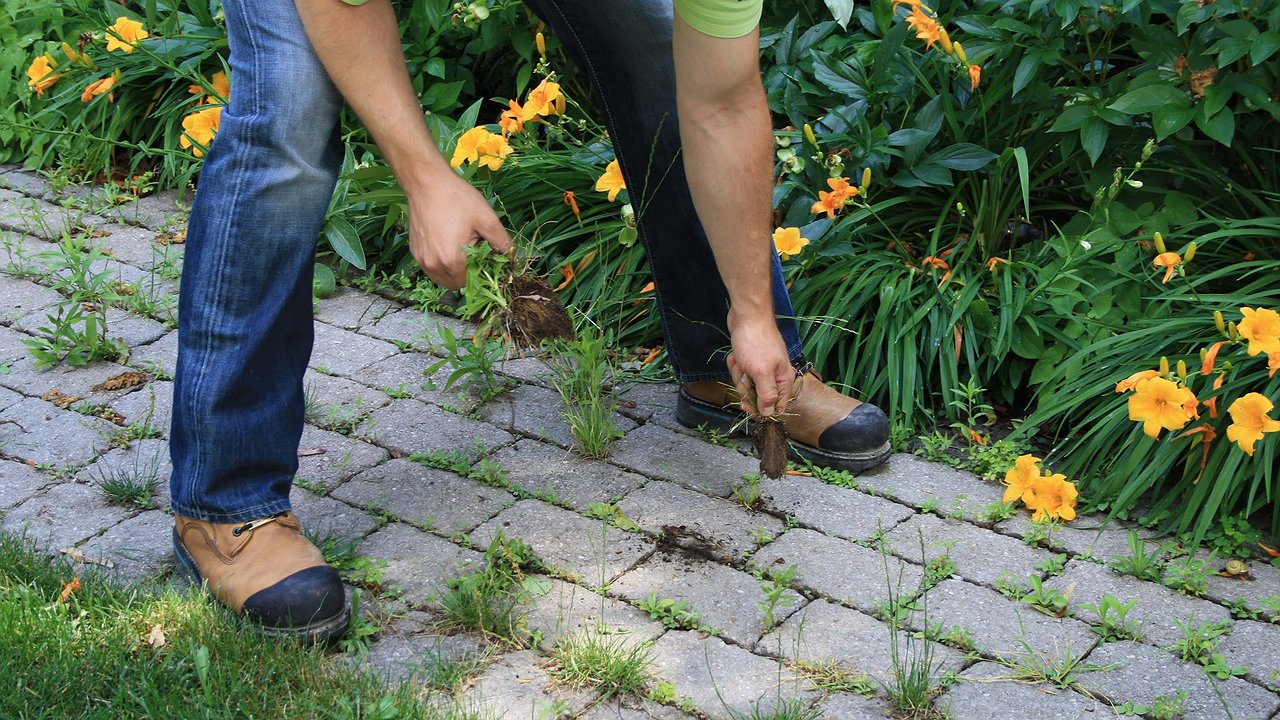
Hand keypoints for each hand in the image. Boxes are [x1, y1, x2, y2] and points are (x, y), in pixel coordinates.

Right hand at [406, 171, 512, 289]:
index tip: (487, 258)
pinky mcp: (414, 252)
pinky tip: (447, 244)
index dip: (483, 274)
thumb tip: (513, 259)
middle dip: (469, 273)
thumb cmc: (457, 198)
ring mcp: (422, 260)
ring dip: (454, 271)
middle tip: (474, 250)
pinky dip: (442, 264)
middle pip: (457, 285)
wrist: (426, 182)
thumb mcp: (487, 219)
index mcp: (453, 261)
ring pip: (443, 279)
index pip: (473, 283)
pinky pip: (432, 268)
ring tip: (460, 247)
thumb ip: (502, 243)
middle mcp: (434, 266)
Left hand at [725, 309, 794, 417]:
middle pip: (757, 395)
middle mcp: (774, 374)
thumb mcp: (762, 373)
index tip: (748, 407)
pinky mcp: (749, 359)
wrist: (746, 315)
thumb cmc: (756, 342)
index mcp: (783, 379)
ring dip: (739, 372)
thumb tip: (770, 413)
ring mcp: (761, 366)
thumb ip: (767, 395)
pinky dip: (735, 362)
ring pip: (745, 382)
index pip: (777, 406)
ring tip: (741, 359)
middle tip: (745, 373)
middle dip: (745, 385)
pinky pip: (739, 370)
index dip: (762, 409)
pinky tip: (736, 353)